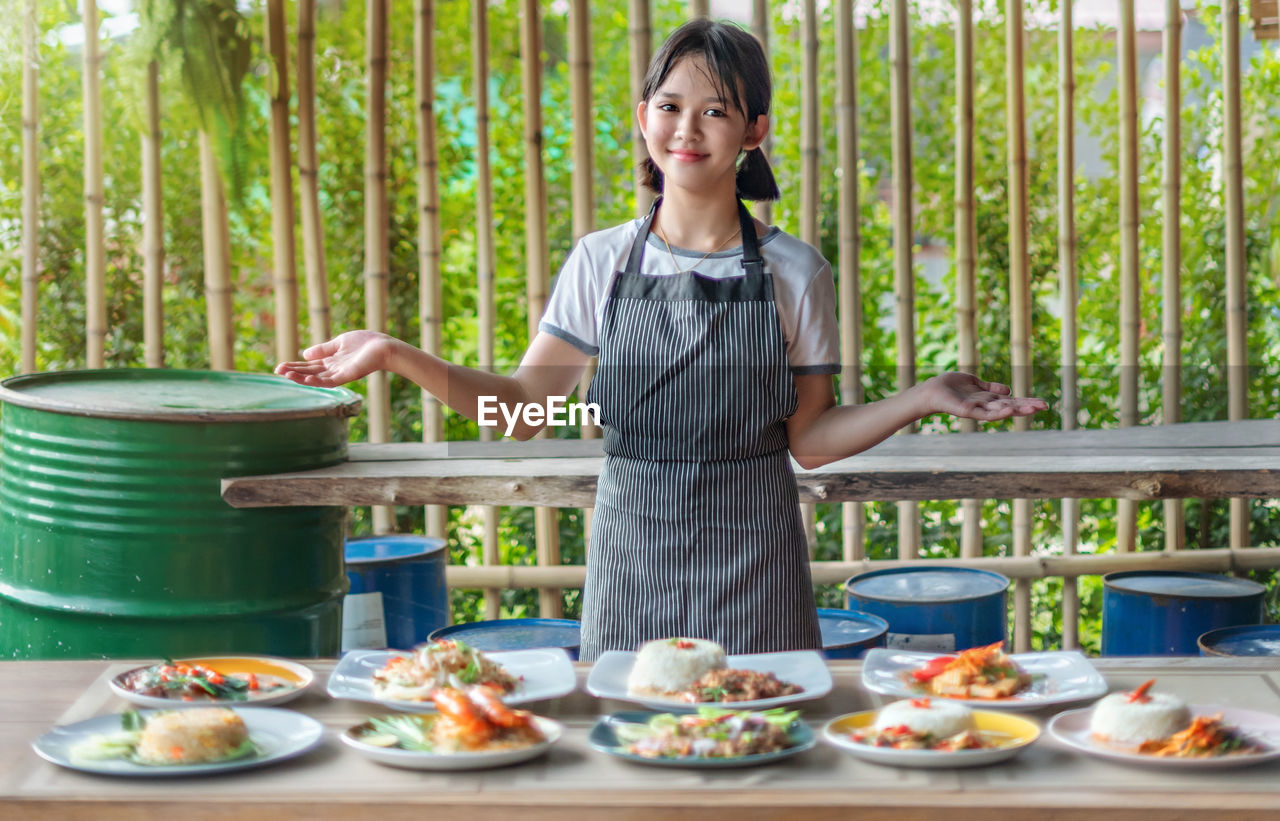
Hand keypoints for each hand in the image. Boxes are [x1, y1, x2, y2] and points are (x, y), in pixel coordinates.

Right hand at [274, 330, 397, 387]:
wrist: (384, 347)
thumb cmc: (366, 343)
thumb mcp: (340, 342)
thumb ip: (323, 349)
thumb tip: (304, 355)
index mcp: (332, 361)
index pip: (310, 366)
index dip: (295, 366)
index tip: (280, 366)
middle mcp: (334, 370)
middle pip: (310, 372)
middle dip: (293, 372)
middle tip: (276, 370)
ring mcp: (340, 374)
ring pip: (316, 378)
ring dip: (300, 377)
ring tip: (285, 374)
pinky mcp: (347, 376)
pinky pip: (329, 381)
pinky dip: (317, 380)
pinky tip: (305, 378)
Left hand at [919, 372, 1047, 420]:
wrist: (931, 391)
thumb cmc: (950, 386)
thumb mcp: (975, 383)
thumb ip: (990, 388)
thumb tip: (1008, 391)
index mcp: (988, 398)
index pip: (1011, 401)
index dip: (1026, 401)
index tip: (1042, 403)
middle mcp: (985, 405)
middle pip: (1010, 406)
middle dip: (1027, 406)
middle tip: (1045, 406)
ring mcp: (978, 409)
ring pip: (1001, 411)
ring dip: (1017, 410)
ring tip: (1034, 408)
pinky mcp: (968, 411)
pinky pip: (985, 413)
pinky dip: (998, 412)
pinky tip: (1009, 410)